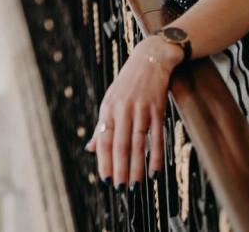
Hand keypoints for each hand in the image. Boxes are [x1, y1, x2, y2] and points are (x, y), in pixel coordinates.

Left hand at [84, 37, 177, 187]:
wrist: (150, 59)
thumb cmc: (128, 84)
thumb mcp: (110, 101)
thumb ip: (102, 126)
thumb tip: (91, 148)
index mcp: (107, 109)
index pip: (103, 140)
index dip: (104, 161)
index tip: (105, 180)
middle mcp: (122, 110)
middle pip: (119, 145)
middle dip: (119, 169)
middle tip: (120, 190)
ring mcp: (141, 110)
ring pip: (137, 144)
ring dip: (136, 167)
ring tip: (134, 186)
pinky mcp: (158, 109)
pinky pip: (157, 137)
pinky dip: (155, 156)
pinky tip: (154, 172)